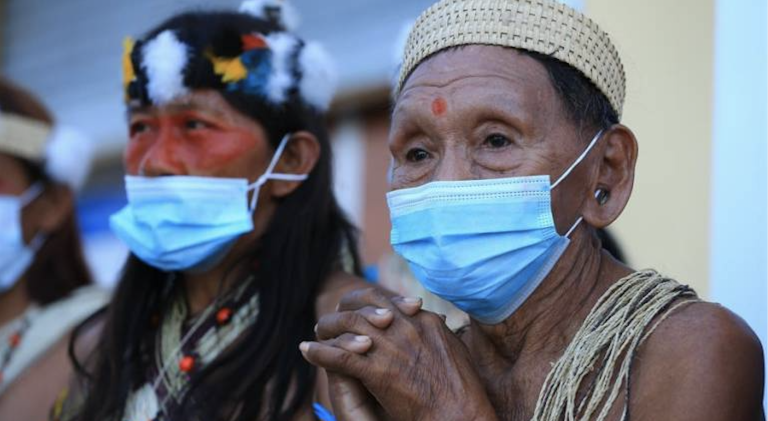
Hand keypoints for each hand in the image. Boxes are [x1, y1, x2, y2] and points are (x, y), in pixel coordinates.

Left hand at [301, 288, 496, 420]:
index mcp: (423, 320)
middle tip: (333, 317)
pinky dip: (320, 352)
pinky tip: (307, 352)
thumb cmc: (461, 389)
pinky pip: (339, 355)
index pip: (386, 298)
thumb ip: (437, 331)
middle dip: (344, 308)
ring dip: (327, 328)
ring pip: (348, 325)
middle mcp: (405, 326)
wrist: (459, 414)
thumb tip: (433, 320)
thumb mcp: (454, 348)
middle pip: (364, 304)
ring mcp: (390, 347)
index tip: (357, 309)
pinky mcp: (377, 370)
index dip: (366, 302)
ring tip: (317, 333)